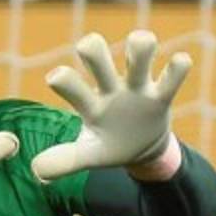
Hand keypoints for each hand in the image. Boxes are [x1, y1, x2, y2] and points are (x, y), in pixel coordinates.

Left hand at [31, 30, 191, 181]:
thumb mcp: (89, 155)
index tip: (56, 79)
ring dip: (140, 44)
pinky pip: (173, 74)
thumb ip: (66, 160)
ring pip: (139, 51)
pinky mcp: (162, 95)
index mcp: (89, 103)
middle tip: (88, 49)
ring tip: (140, 45)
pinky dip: (179, 66)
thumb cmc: (108, 144)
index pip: (69, 83)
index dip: (63, 79)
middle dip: (93, 48)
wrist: (139, 149)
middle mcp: (110, 87)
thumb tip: (37, 171)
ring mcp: (137, 88)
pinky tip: (178, 62)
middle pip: (96, 53)